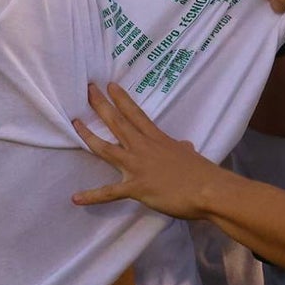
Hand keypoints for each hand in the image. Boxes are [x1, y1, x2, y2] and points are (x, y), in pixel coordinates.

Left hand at [71, 83, 217, 219]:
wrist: (210, 191)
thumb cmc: (203, 173)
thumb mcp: (190, 155)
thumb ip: (182, 149)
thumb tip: (185, 145)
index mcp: (156, 139)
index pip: (135, 114)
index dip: (121, 99)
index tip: (110, 85)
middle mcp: (143, 147)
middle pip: (117, 122)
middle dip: (100, 105)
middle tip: (87, 89)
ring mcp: (136, 166)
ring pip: (105, 148)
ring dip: (88, 137)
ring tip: (74, 125)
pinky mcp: (135, 187)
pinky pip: (109, 192)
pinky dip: (92, 196)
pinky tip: (75, 198)